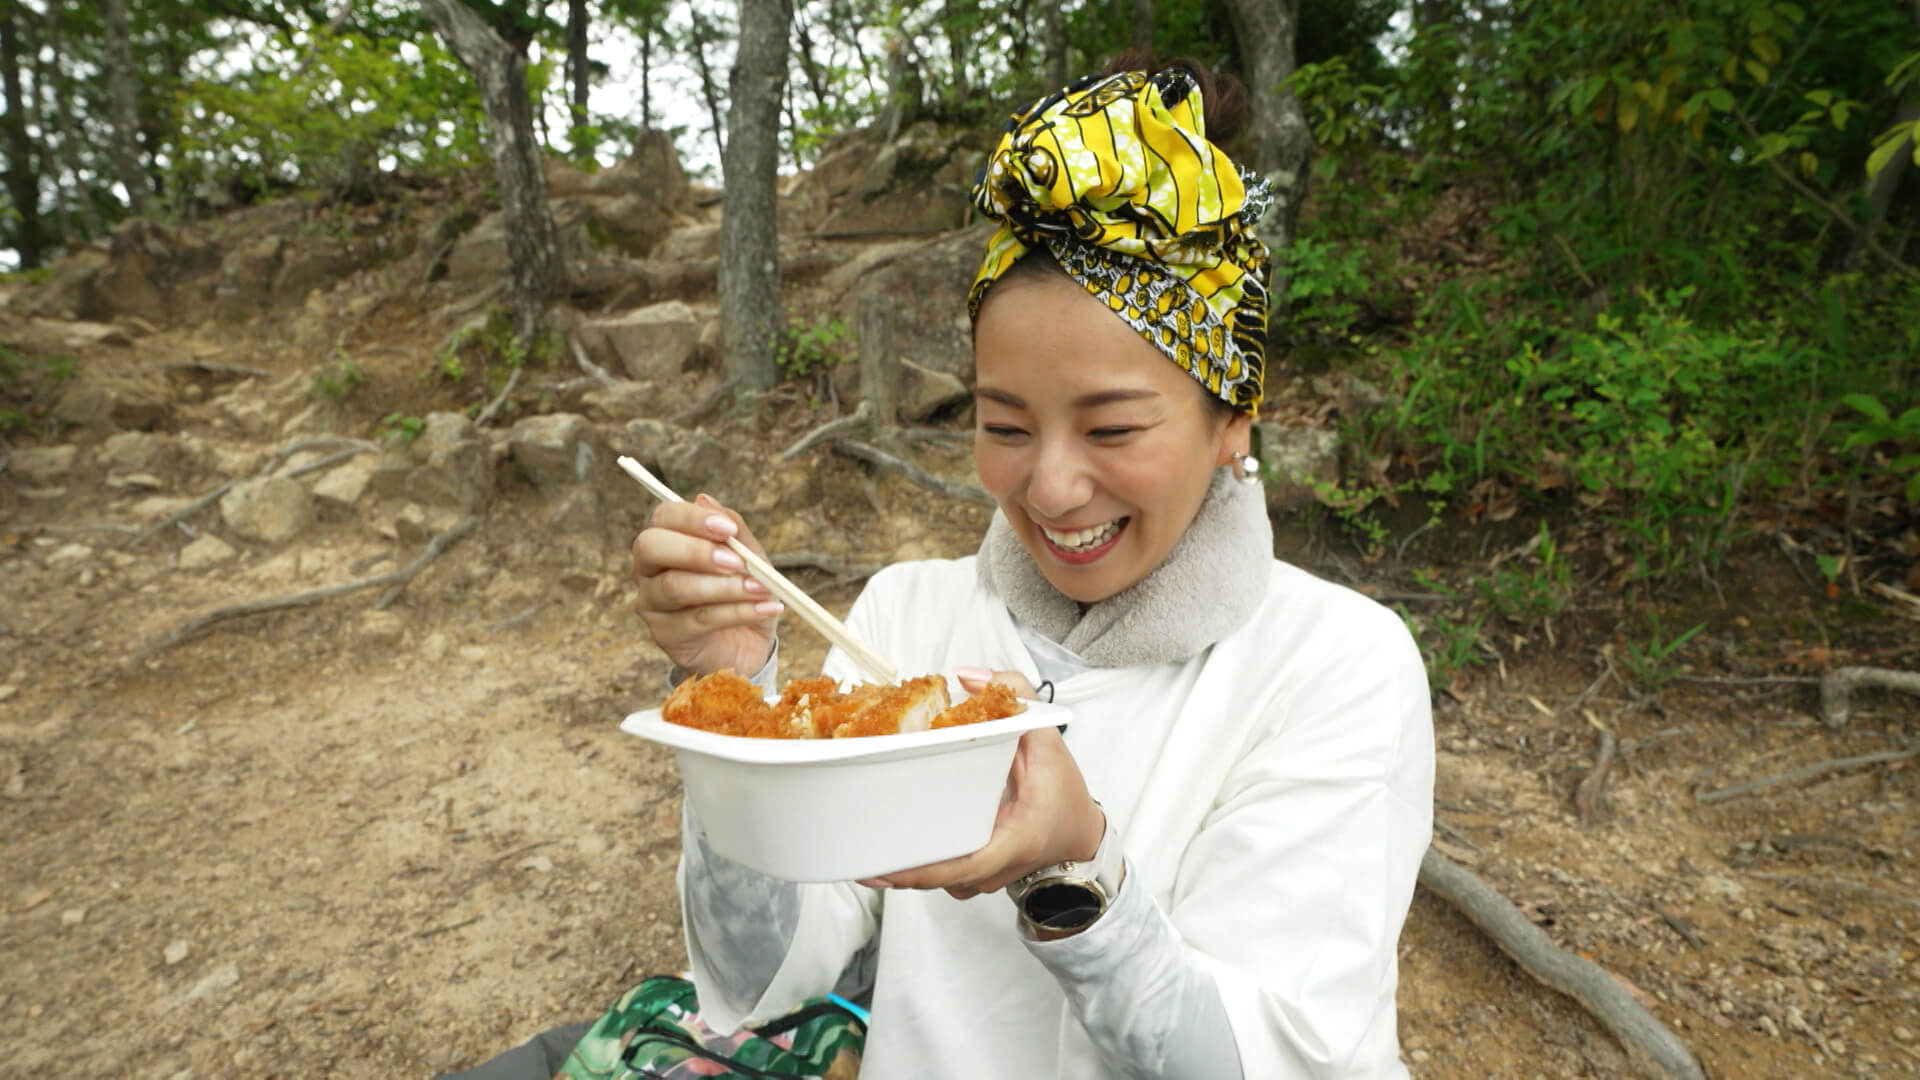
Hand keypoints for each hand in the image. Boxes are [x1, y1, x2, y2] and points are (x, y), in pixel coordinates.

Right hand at [629, 494, 782, 676]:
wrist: (748, 643)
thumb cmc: (742, 592)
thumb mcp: (748, 557)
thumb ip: (732, 532)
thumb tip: (705, 499)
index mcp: (666, 540)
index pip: (663, 517)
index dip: (693, 519)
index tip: (728, 530)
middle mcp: (648, 569)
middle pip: (651, 547)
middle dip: (696, 551)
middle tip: (737, 562)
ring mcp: (651, 604)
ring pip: (676, 586)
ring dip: (725, 587)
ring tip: (762, 589)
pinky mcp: (666, 636)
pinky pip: (700, 619)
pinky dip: (739, 612)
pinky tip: (766, 609)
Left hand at [859, 669, 1104, 900]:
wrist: (1078, 833)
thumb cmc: (1064, 793)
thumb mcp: (1049, 737)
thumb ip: (1017, 697)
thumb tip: (967, 677)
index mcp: (1014, 840)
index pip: (965, 864)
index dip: (924, 869)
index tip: (887, 866)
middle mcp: (993, 868)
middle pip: (937, 877)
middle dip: (896, 871)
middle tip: (856, 857)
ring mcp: (980, 877)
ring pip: (935, 879)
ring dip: (901, 871)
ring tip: (861, 854)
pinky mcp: (971, 875)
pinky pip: (939, 874)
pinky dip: (914, 865)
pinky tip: (885, 853)